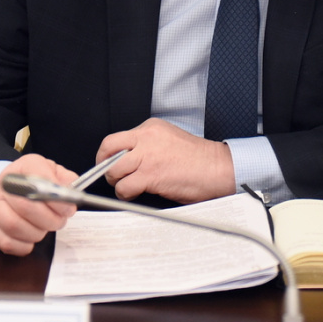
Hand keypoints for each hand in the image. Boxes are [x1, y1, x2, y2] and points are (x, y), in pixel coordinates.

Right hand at [0, 154, 78, 255]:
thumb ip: (65, 179)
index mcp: (24, 167)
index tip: (68, 208)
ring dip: (36, 233)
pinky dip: (23, 245)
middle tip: (60, 221)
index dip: (56, 197)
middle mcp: (6, 185)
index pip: (39, 178)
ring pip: (14, 226)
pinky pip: (6, 242)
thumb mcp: (51, 172)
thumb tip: (74, 191)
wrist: (4, 192)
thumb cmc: (32, 183)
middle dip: (49, 219)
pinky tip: (31, 239)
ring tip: (45, 228)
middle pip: (26, 206)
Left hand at [96, 118, 234, 203]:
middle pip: (108, 148)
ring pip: (113, 170)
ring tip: (129, 187)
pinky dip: (126, 194)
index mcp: (151, 128)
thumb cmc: (198, 159)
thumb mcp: (169, 140)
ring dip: (118, 182)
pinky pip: (125, 187)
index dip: (110, 154)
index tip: (111, 164)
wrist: (217, 168)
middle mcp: (146, 137)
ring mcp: (147, 156)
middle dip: (104, 165)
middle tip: (111, 175)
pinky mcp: (151, 174)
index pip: (117, 138)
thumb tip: (127, 159)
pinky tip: (137, 194)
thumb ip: (147, 145)